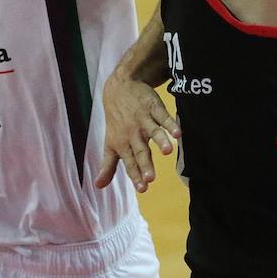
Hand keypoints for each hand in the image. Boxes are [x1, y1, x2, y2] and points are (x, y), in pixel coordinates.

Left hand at [97, 76, 180, 192]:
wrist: (119, 88)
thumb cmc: (116, 121)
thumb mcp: (110, 143)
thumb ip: (108, 166)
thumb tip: (98, 186)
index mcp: (122, 144)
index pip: (130, 162)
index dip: (135, 175)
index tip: (143, 188)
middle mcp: (133, 133)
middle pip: (141, 150)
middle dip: (145, 164)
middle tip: (151, 178)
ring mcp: (144, 120)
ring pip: (153, 132)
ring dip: (160, 141)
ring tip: (168, 151)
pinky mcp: (153, 108)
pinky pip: (163, 116)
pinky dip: (170, 123)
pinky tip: (178, 133)